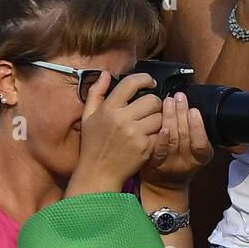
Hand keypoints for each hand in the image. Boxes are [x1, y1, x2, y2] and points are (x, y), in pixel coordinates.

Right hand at [70, 71, 164, 194]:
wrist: (98, 174)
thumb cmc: (92, 145)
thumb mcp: (88, 117)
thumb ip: (96, 93)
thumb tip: (105, 73)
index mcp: (109, 109)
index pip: (132, 83)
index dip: (145, 78)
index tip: (150, 82)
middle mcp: (123, 119)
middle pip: (152, 100)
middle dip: (154, 102)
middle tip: (150, 108)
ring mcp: (136, 134)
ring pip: (160, 116)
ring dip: (158, 118)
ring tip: (150, 123)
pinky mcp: (146, 147)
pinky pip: (161, 133)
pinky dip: (158, 134)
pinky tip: (150, 137)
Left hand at [140, 93, 213, 191]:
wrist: (164, 185)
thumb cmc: (181, 160)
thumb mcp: (195, 150)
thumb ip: (196, 132)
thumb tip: (190, 105)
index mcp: (201, 158)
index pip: (202, 143)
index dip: (198, 126)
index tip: (194, 109)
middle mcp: (187, 163)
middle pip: (185, 136)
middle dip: (182, 113)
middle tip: (179, 97)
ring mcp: (170, 164)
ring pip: (172, 139)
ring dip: (170, 118)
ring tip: (168, 102)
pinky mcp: (154, 164)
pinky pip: (157, 150)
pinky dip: (160, 137)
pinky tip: (160, 124)